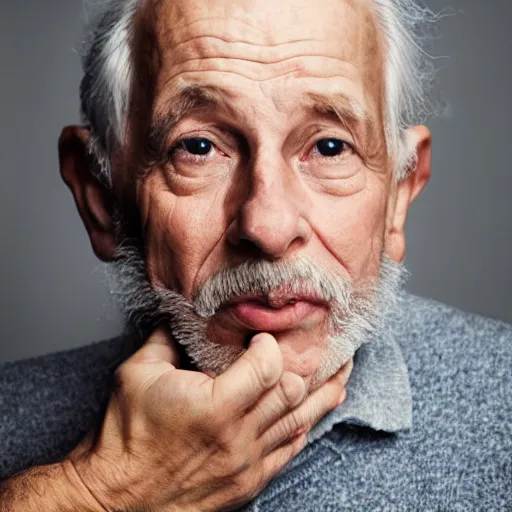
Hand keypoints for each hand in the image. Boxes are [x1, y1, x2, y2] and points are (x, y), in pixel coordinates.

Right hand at [64, 329, 352, 511]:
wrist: (119, 499)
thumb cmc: (125, 438)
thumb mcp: (136, 374)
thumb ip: (166, 338)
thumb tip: (185, 315)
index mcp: (214, 408)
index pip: (267, 367)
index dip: (270, 345)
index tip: (262, 338)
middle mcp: (238, 437)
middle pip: (292, 392)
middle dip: (305, 364)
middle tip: (313, 345)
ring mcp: (248, 462)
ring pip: (301, 421)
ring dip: (323, 393)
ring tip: (343, 371)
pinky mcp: (250, 480)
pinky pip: (291, 448)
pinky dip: (305, 425)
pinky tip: (316, 411)